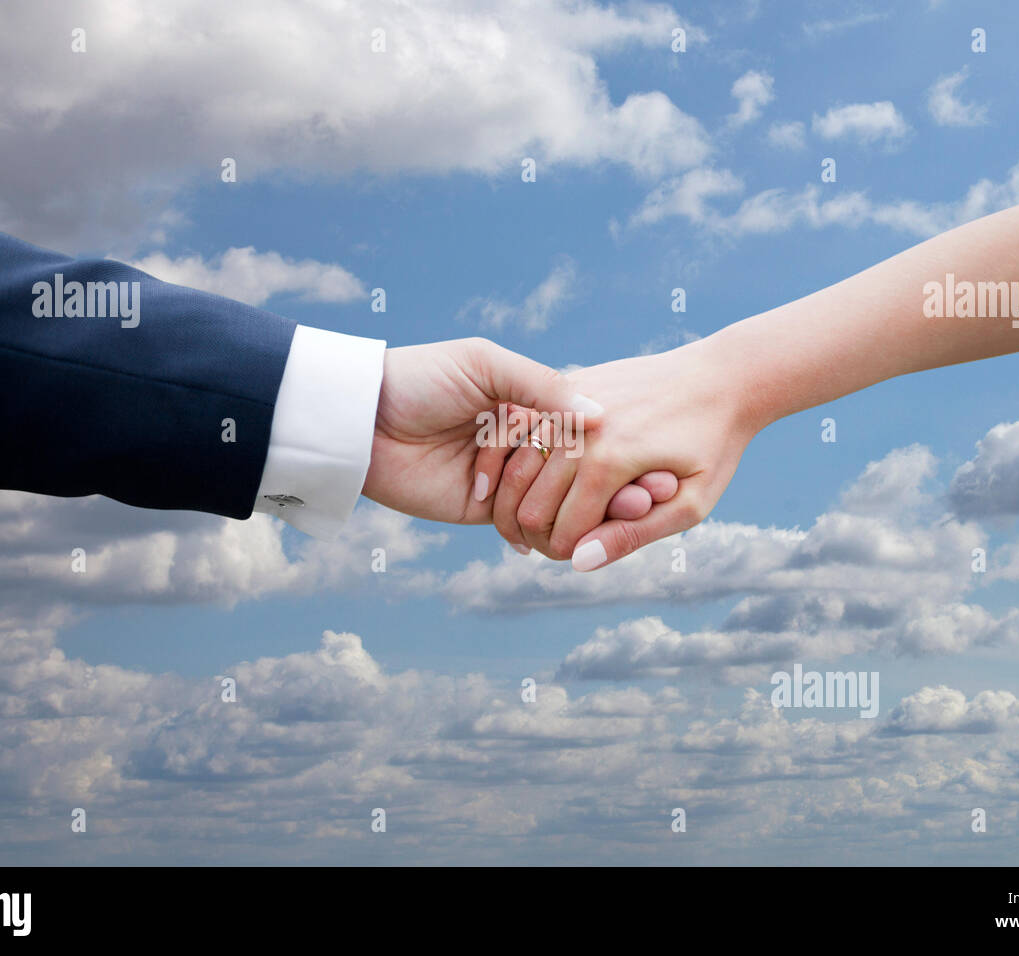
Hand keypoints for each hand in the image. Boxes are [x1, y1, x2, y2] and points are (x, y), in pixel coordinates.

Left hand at [360, 337, 674, 526]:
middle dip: (616, 483)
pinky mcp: (478, 511)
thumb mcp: (487, 367)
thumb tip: (602, 417)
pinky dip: (549, 534)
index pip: (584, 428)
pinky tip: (584, 541)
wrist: (360, 418)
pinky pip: (519, 526)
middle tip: (656, 495)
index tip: (658, 456)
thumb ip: (543, 388)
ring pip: (556, 500)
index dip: (620, 444)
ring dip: (590, 511)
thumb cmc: (422, 378)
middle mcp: (518, 441)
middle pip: (578, 468)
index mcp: (524, 401)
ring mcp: (501, 478)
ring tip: (631, 519)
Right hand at [489, 335, 763, 569]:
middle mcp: (581, 430)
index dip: (566, 555)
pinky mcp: (568, 384)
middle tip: (562, 538)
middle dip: (538, 535)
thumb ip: (633, 535)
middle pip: (528, 508)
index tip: (582, 553)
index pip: (560, 535)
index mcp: (609, 462)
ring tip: (546, 513)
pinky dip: (520, 461)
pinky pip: (523, 431)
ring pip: (515, 471)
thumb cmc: (714, 444)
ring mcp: (569, 402)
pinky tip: (537, 477)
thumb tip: (578, 562)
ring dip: (521, 501)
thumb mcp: (691, 503)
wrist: (723, 376)